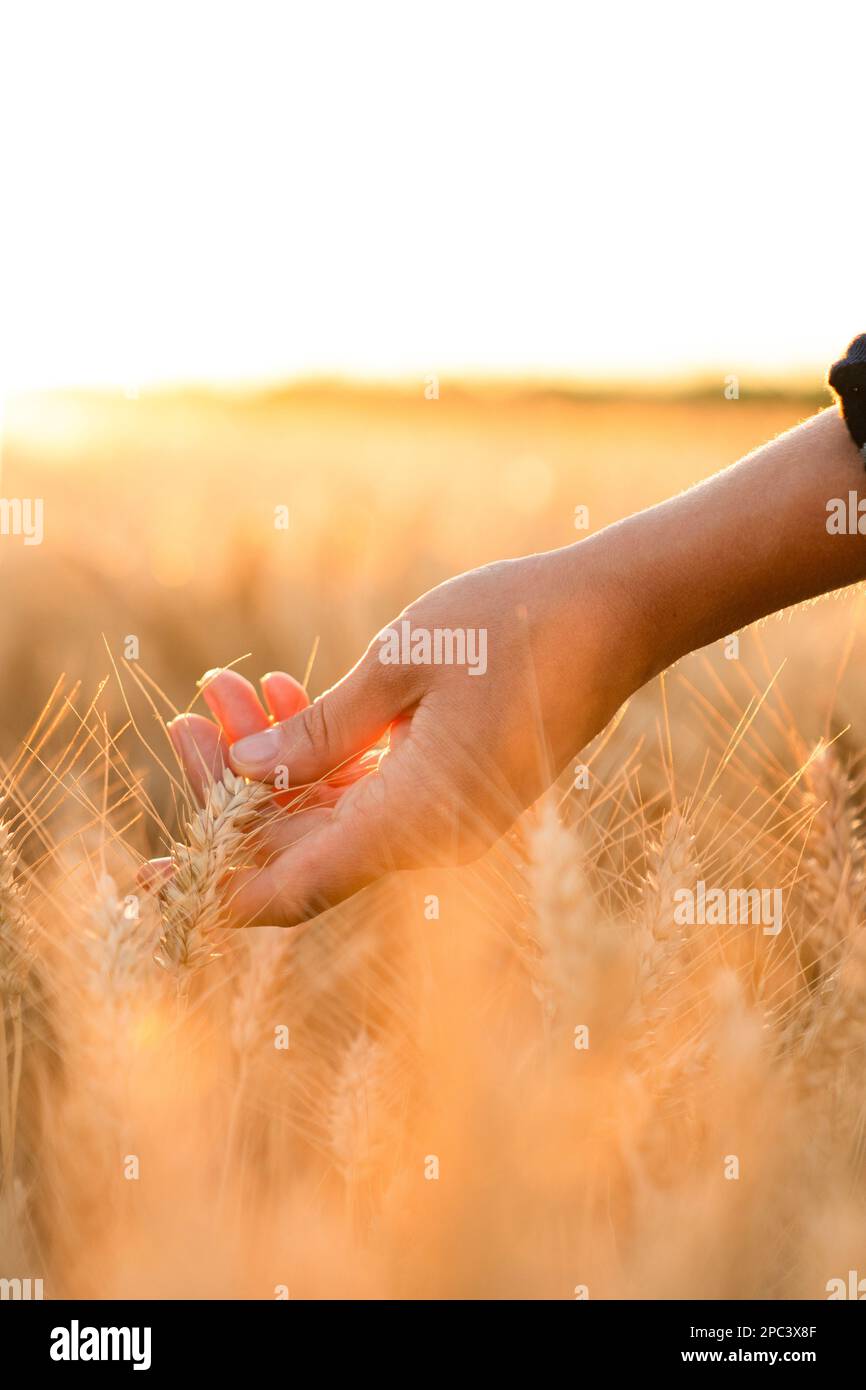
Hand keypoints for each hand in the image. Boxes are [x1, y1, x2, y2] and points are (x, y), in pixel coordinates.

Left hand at [159, 543, 648, 927]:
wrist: (616, 614)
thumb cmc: (512, 626)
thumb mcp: (400, 664)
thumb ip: (320, 730)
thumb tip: (245, 772)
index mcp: (416, 819)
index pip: (296, 887)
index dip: (221, 890)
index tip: (157, 878)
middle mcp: (432, 837)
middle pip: (304, 847)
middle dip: (234, 791)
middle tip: (189, 716)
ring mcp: (448, 817)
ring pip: (334, 816)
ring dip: (278, 762)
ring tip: (227, 687)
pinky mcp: (458, 791)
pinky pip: (373, 794)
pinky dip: (327, 756)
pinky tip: (290, 696)